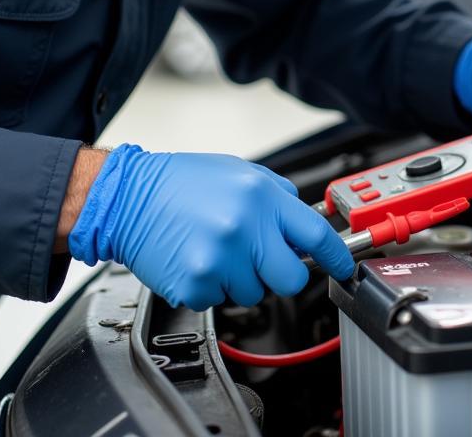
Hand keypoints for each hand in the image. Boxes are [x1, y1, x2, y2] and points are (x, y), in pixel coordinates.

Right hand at [68, 145, 353, 308]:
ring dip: (240, 278)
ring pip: (254, 293)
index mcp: (260, 196)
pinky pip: (220, 300)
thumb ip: (275, 197)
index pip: (315, 233)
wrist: (128, 197)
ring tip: (215, 249)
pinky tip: (196, 259)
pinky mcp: (197, 284)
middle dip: (280, 273)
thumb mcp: (239, 171)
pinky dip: (211, 286)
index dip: (336, 255)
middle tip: (258, 258)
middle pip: (291, 278)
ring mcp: (221, 259)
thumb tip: (304, 222)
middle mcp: (245, 227)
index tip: (344, 267)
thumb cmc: (180, 183)